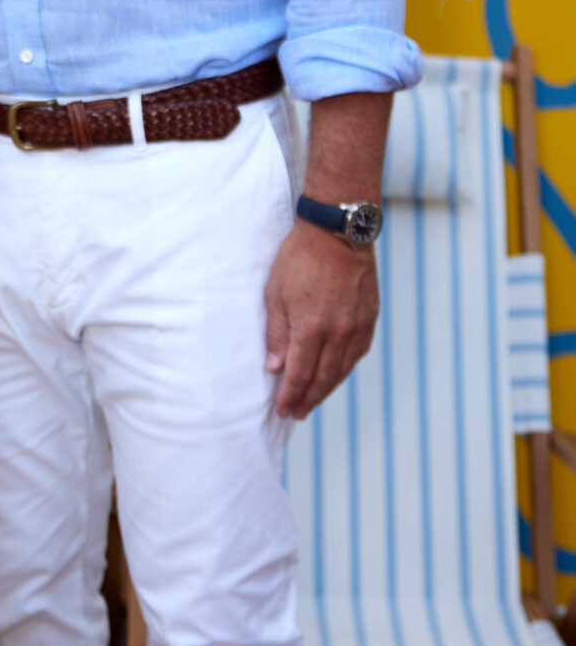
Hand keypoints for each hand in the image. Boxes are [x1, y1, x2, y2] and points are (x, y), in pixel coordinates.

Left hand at [264, 220, 378, 420]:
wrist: (338, 232)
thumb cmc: (300, 258)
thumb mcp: (276, 292)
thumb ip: (277, 333)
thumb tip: (275, 367)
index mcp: (311, 329)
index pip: (299, 374)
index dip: (290, 395)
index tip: (282, 410)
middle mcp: (338, 334)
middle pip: (322, 378)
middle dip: (308, 399)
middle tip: (297, 414)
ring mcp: (357, 327)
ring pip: (342, 369)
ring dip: (327, 388)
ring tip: (314, 400)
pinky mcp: (369, 318)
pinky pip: (357, 353)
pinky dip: (345, 368)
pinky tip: (336, 374)